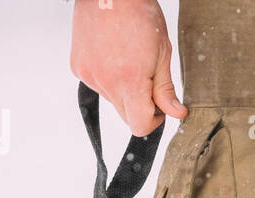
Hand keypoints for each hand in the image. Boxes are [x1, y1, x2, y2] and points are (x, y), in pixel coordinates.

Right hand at [70, 0, 185, 135]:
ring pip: (113, 100)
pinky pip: (98, 84)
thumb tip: (176, 114)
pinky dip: (108, 78)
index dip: (154, 120)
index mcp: (128, 82)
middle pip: (126, 115)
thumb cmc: (139, 15)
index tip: (159, 106)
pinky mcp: (78, 66)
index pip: (140, 126)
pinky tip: (114, 56)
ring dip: (124, 89)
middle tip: (148, 78)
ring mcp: (88, 74)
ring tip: (129, 59)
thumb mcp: (162, 54)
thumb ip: (166, 90)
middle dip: (140, 105)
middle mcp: (105, 82)